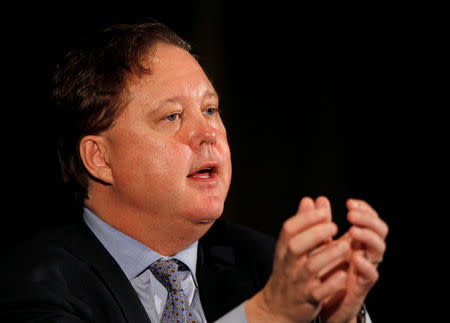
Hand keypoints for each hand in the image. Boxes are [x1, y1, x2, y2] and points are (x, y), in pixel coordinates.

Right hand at [246, 197, 351, 322]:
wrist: (279, 307)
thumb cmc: (290, 271)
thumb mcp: (291, 248)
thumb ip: (304, 224)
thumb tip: (311, 199)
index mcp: (284, 249)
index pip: (289, 229)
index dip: (306, 218)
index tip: (324, 211)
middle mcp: (288, 264)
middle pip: (296, 246)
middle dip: (316, 234)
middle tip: (335, 226)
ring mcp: (298, 282)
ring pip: (311, 267)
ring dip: (328, 254)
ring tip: (345, 245)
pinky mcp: (309, 300)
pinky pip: (320, 291)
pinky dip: (331, 282)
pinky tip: (343, 274)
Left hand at [319, 199, 388, 322]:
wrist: (323, 301)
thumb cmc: (323, 269)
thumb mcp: (320, 243)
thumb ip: (319, 223)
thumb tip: (316, 199)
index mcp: (357, 239)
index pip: (369, 219)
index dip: (364, 209)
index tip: (349, 203)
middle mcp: (365, 251)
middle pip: (380, 230)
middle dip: (368, 219)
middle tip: (351, 214)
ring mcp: (366, 267)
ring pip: (379, 249)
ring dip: (368, 237)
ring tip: (352, 230)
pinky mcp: (362, 285)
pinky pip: (371, 275)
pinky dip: (366, 266)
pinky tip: (356, 258)